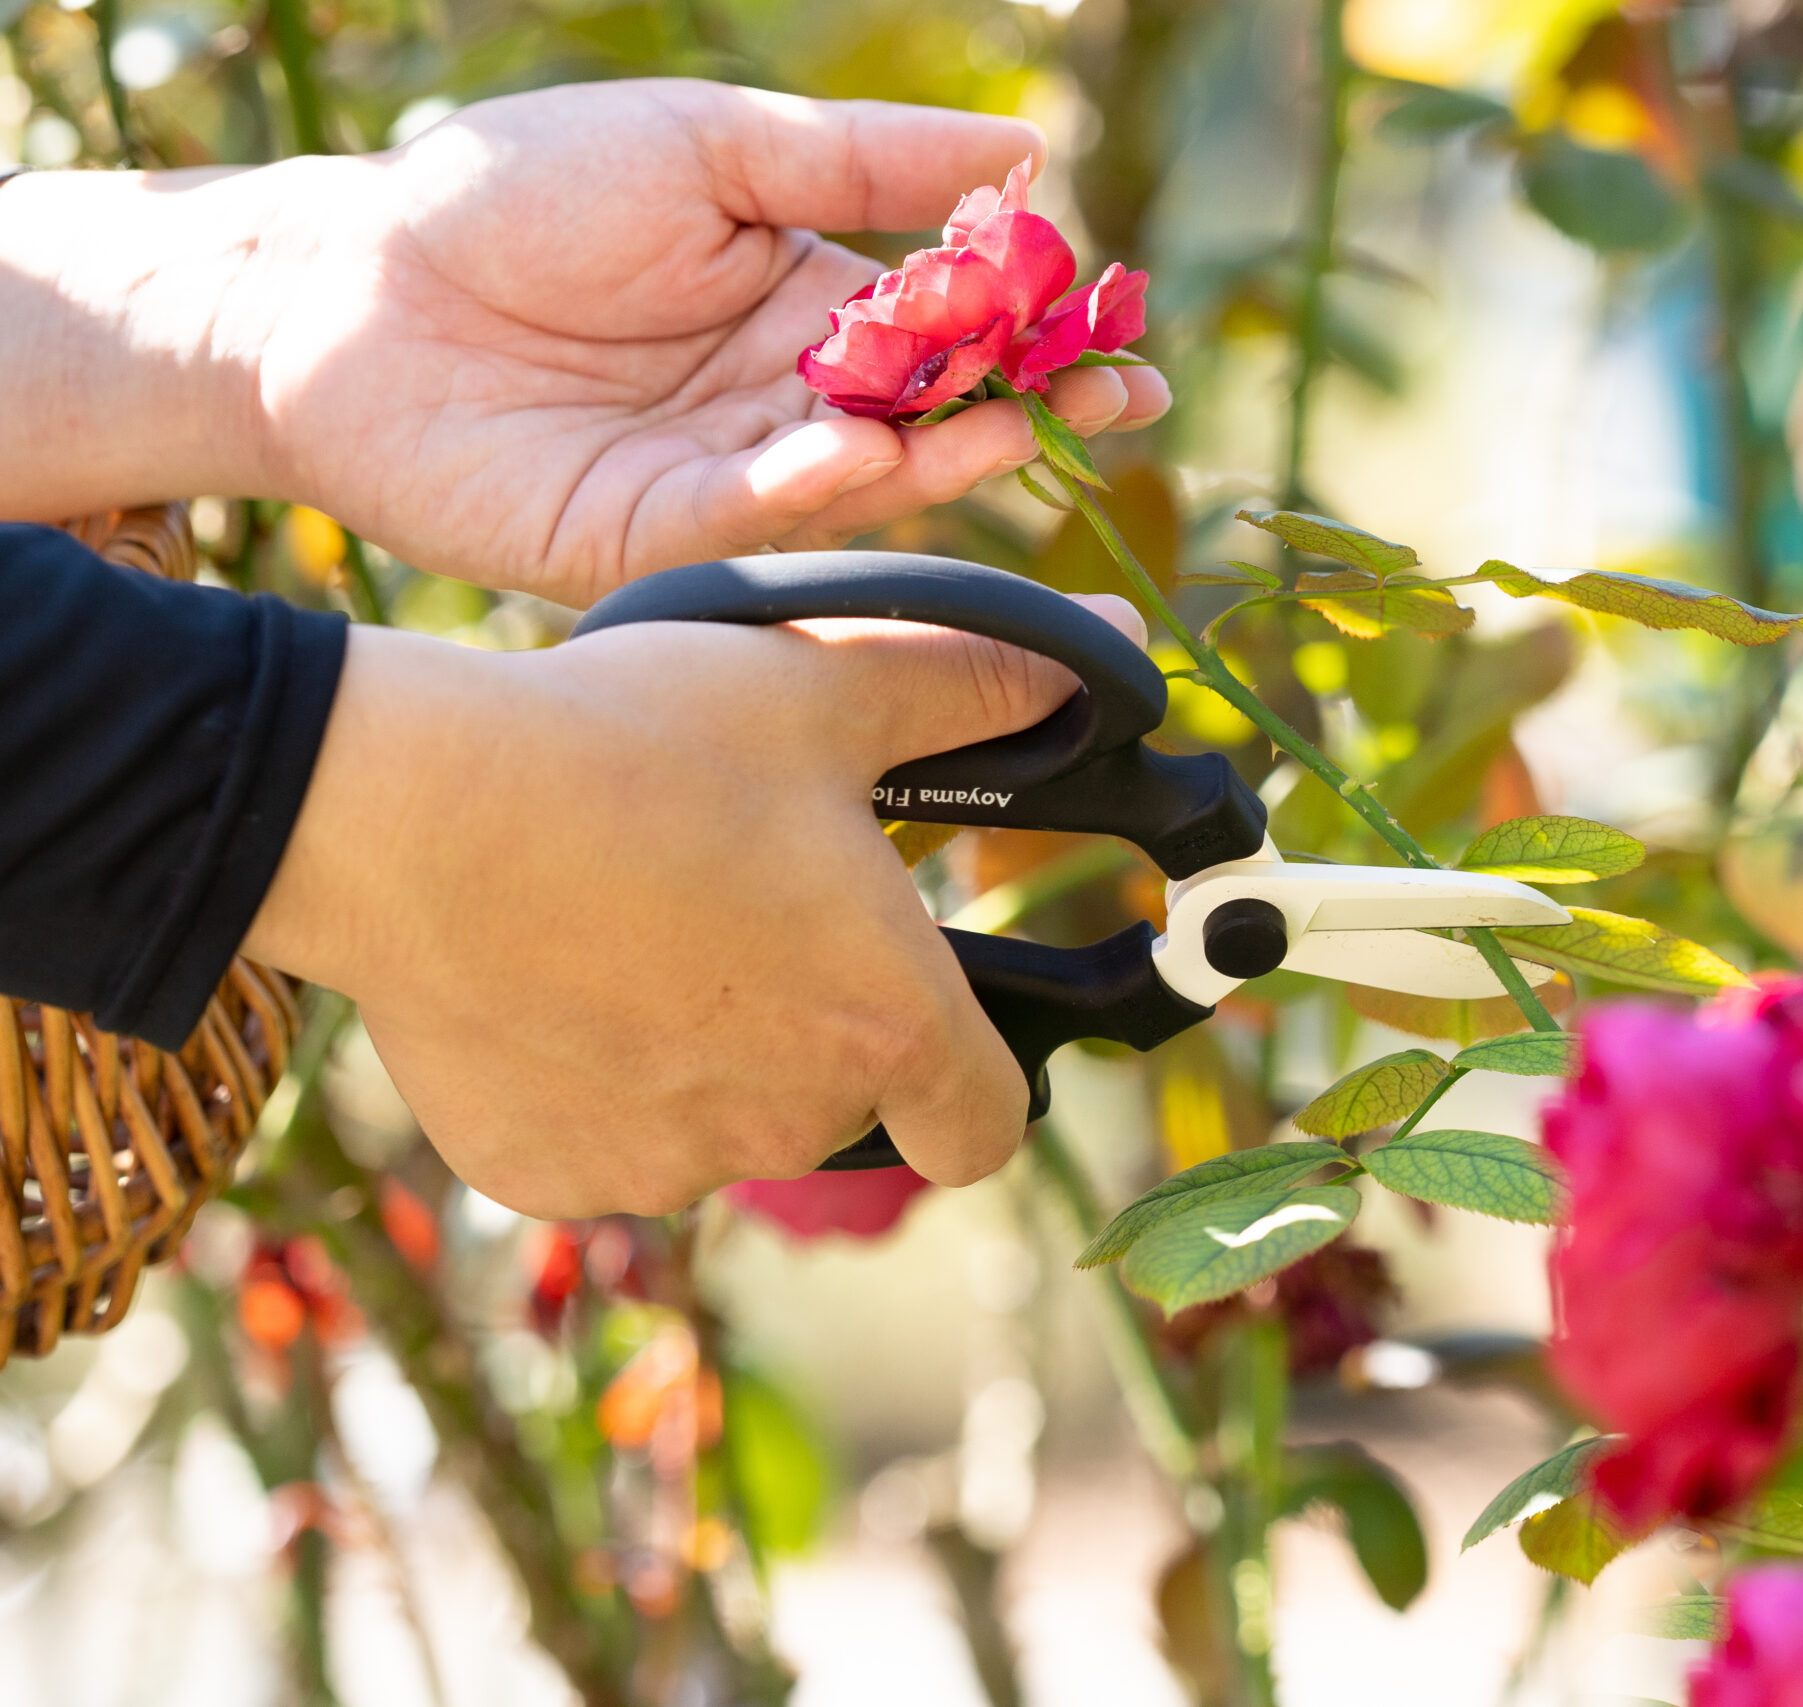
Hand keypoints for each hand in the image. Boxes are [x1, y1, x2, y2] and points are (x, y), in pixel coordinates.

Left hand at [0, 81, 1164, 605]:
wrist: (339, 279)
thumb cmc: (513, 191)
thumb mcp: (708, 143)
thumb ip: (859, 162)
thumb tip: (1021, 160)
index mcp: (805, 306)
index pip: (954, 332)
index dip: (1040, 338)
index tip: (1124, 343)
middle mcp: (782, 404)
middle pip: (932, 419)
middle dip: (1026, 413)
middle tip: (1104, 403)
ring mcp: (722, 480)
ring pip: (859, 482)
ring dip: (935, 455)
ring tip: (997, 420)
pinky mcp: (649, 542)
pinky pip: (747, 519)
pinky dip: (807, 488)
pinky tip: (849, 444)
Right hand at [243, 598, 1144, 1217]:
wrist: (406, 813)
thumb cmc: (634, 744)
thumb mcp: (827, 684)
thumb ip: (979, 687)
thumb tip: (1114, 666)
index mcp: (887, 1025)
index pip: (986, 1129)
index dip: (975, 1083)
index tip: (937, 1026)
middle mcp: (791, 1123)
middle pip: (845, 1110)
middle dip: (817, 1032)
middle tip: (745, 917)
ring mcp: (663, 1163)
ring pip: (719, 1127)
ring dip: (704, 1057)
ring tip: (634, 929)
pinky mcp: (545, 1176)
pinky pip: (601, 1143)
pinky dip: (592, 1083)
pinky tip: (552, 979)